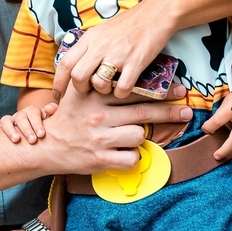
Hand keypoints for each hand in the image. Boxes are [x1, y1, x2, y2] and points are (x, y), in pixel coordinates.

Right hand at [0, 103, 58, 143]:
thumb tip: (50, 109)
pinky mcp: (1, 128)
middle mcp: (20, 115)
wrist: (36, 138)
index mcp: (32, 112)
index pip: (33, 113)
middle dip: (26, 129)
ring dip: (10, 129)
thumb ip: (52, 113)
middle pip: (20, 117)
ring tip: (16, 140)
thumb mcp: (51, 122)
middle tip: (32, 141)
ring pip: (6, 120)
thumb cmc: (44, 130)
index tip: (41, 135)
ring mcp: (10, 121)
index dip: (37, 123)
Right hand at [36, 82, 191, 174]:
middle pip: (142, 112)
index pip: (132, 90)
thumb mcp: (78, 94)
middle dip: (169, 112)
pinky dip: (134, 158)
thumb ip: (99, 82)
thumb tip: (126, 70)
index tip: (178, 90)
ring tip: (132, 136)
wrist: (45, 146)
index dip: (159, 90)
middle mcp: (98, 116)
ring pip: (138, 136)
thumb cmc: (67, 118)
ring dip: (141, 138)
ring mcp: (99, 138)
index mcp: (95, 97)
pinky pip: (131, 159)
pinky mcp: (100, 159)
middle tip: (186, 111)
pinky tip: (126, 153)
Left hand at [51, 4, 175, 99]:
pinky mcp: (136, 62)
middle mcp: (100, 46)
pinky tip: (124, 88)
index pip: (65, 63)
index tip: (57, 96)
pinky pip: (122, 88)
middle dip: (80, 89)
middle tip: (88, 90)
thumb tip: (76, 63)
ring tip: (109, 86)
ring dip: (102, 91)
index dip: (58, 83)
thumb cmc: (129, 23)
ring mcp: (118, 54)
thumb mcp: (102, 30)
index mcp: (90, 38)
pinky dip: (121, 93)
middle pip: (77, 76)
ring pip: (98, 83)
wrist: (156, 13)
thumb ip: (89, 46)